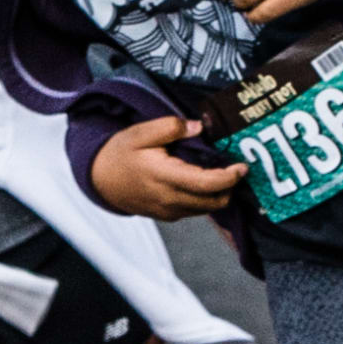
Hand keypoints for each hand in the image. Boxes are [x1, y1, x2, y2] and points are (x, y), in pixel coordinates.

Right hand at [89, 115, 246, 220]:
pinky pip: (194, 210)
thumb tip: (199, 127)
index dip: (230, 177)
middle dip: (230, 186)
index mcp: (165, 177)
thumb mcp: (141, 132)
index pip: (208, 184)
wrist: (100, 179)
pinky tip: (202, 182)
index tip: (243, 166)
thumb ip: (171, 127)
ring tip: (221, 174)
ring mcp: (169, 211)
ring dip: (219, 194)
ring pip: (207, 208)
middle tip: (236, 168)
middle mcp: (170, 199)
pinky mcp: (167, 216)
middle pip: (215, 201)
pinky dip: (205, 199)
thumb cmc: (120, 153)